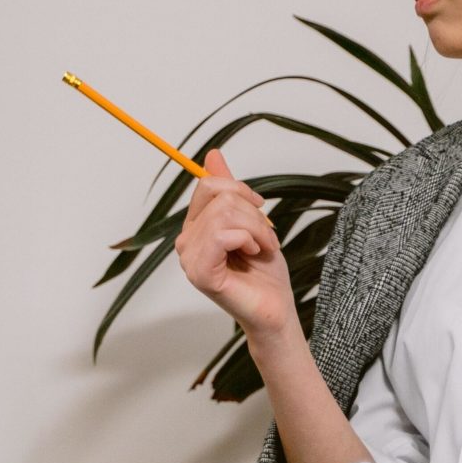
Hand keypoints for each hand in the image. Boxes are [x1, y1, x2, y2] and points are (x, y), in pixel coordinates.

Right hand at [174, 149, 296, 337]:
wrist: (275, 308)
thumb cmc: (265, 272)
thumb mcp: (251, 221)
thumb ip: (230, 191)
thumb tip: (212, 154)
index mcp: (196, 227)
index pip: (208, 186)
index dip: (240, 190)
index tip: (260, 207)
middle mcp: (186, 241)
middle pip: (220, 198)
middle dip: (254, 214)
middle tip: (266, 238)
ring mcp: (190, 258)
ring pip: (224, 214)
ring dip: (256, 229)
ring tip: (263, 248)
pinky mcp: (200, 273)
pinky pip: (222, 235)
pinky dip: (249, 240)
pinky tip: (254, 255)